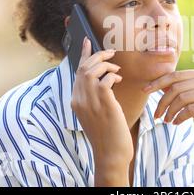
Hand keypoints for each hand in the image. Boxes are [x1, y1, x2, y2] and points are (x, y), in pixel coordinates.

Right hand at [71, 37, 131, 184]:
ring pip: (93, 70)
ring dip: (107, 65)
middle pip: (84, 68)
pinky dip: (112, 76)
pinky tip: (119, 80)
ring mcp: (89, 101)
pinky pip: (105, 79)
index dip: (83, 55)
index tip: (87, 41)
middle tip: (111, 52)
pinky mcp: (103, 102)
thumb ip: (94, 96)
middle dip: (98, 56)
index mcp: (75, 101)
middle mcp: (78, 99)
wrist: (110, 153)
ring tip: (117, 70)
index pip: (77, 72)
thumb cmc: (107, 133)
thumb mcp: (95, 113)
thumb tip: (104, 79)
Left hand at [143, 70, 193, 148]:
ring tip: (167, 121)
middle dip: (162, 102)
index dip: (158, 82)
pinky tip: (176, 123)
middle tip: (157, 116)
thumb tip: (159, 85)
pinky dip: (179, 117)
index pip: (175, 75)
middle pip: (176, 87)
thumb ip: (181, 91)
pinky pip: (190, 109)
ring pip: (182, 98)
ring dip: (170, 112)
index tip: (144, 91)